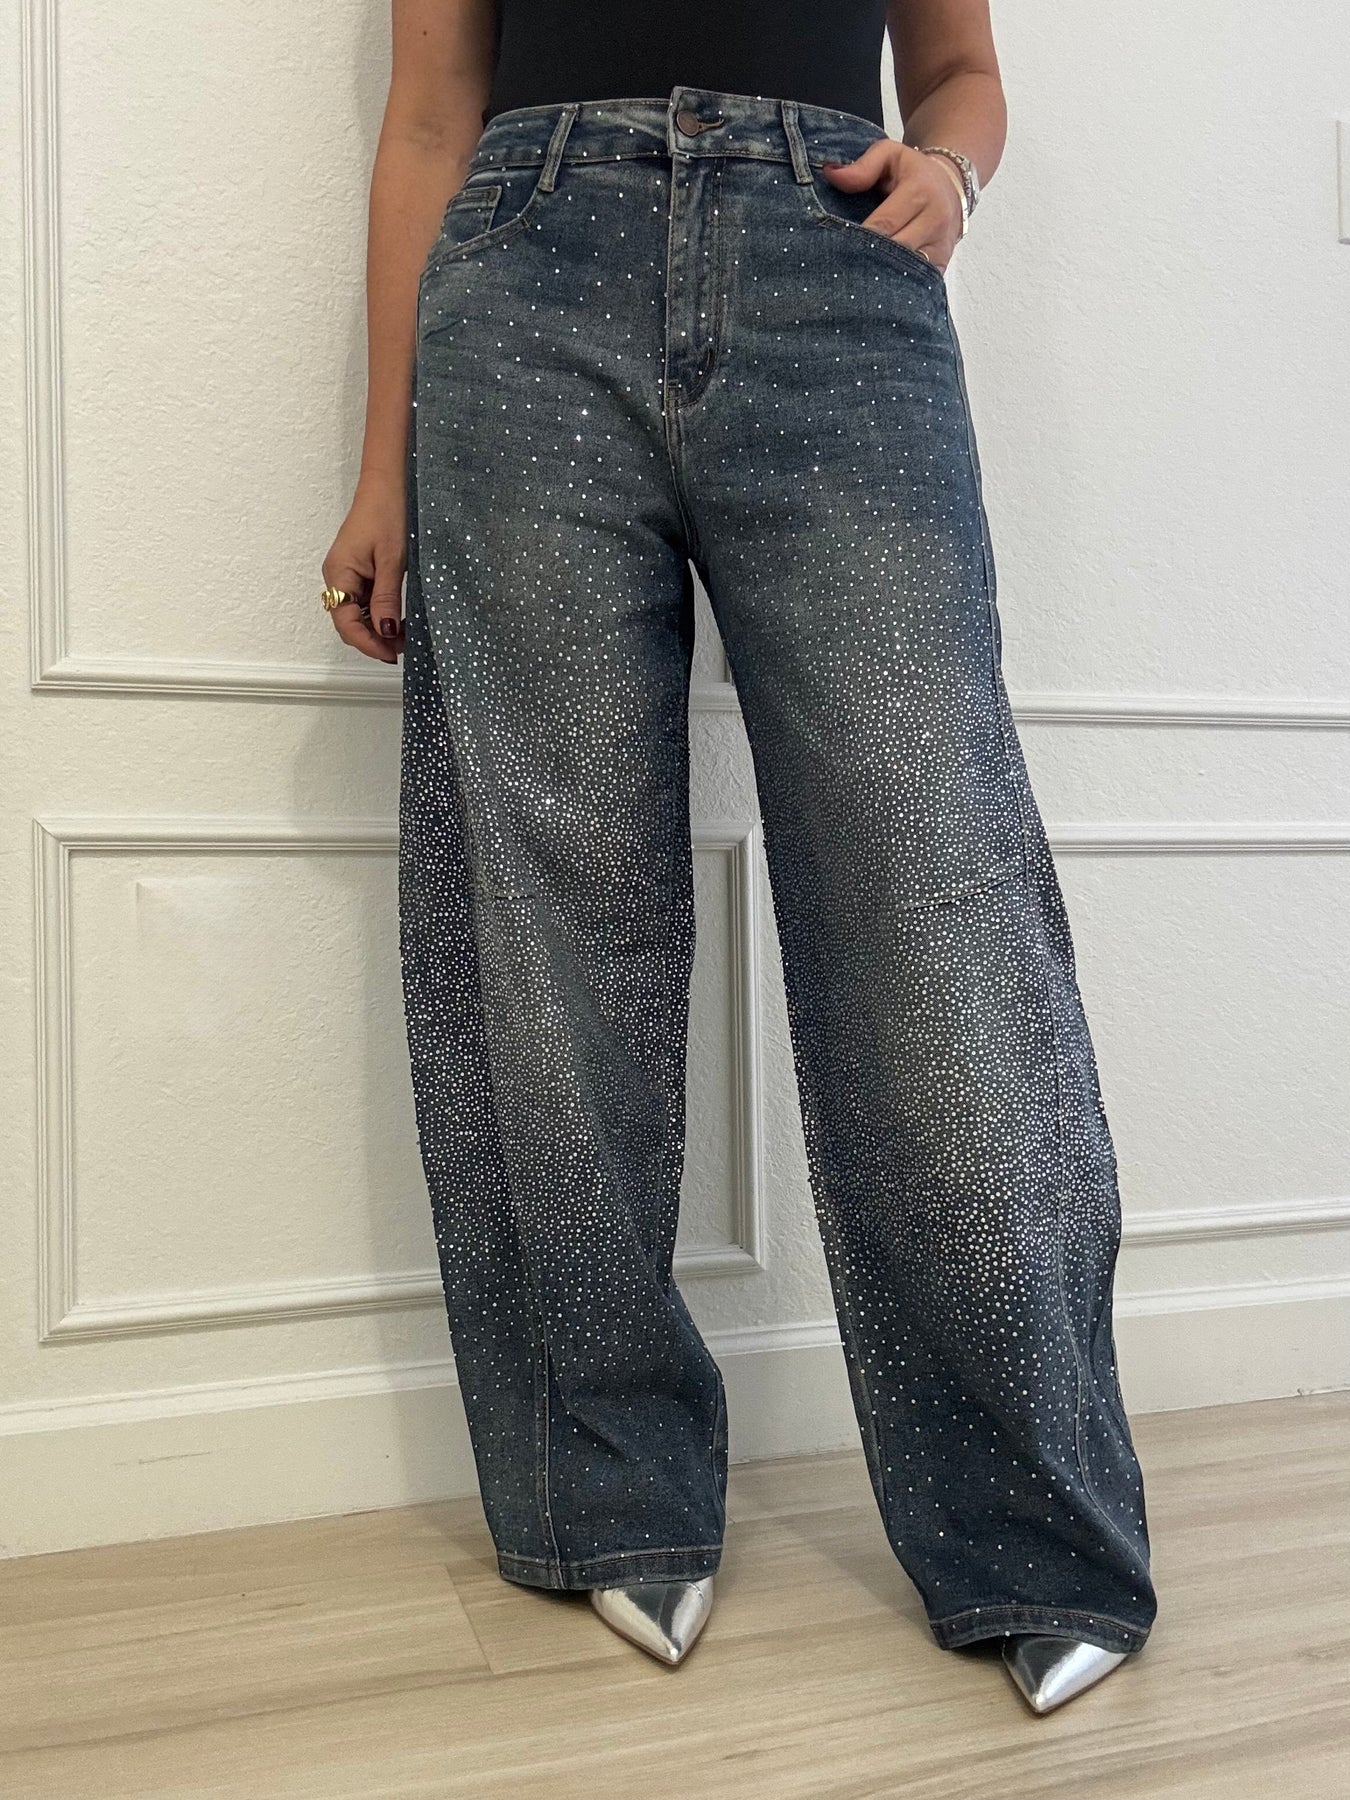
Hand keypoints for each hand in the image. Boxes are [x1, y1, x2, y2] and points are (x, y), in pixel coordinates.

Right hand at [322, 471, 406, 662]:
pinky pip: (366, 602)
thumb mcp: (393, 561)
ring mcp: (347, 575)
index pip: (346, 623)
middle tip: (404, 650)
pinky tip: (400, 620)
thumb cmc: (388, 514)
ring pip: (358, 615)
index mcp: (339, 574)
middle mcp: (338, 578)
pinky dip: (381, 615)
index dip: (367, 644)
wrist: (388, 484)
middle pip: (349, 623)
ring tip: (406, 637)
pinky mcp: (359, 572)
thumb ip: (387, 599)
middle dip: (374, 640)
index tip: (391, 655)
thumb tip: (385, 633)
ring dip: (379, 629)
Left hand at [820, 140, 964, 273]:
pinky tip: (875, 286)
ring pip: (905, 270)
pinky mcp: (942, 263)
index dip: (858, 238)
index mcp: (920, 191)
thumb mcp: (889, 155)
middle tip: (839, 266)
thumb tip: (830, 174)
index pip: (884, 224)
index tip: (835, 246)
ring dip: (879, 276)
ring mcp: (941, 244)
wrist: (951, 185)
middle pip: (894, 251)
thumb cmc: (912, 171)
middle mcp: (936, 219)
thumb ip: (862, 167)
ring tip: (854, 279)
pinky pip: (916, 281)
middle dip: (866, 259)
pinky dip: (894, 285)